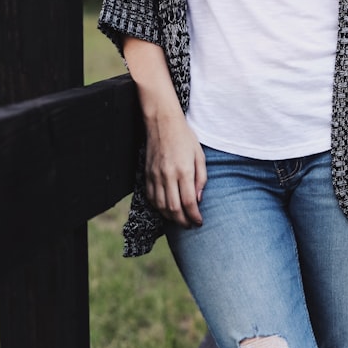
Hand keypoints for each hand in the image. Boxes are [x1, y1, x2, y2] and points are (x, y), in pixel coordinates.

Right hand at [144, 112, 205, 227]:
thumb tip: (199, 199)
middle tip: (190, 225)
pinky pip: (151, 197)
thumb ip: (201, 179)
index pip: (189, 202)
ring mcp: (155, 176)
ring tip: (180, 220)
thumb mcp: (199, 156)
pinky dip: (158, 207)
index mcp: (183, 171)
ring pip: (160, 206)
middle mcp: (168, 175)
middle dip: (183, 221)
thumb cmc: (185, 137)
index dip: (194, 216)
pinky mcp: (147, 174)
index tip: (199, 222)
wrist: (162, 122)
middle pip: (173, 208)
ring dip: (170, 217)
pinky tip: (166, 210)